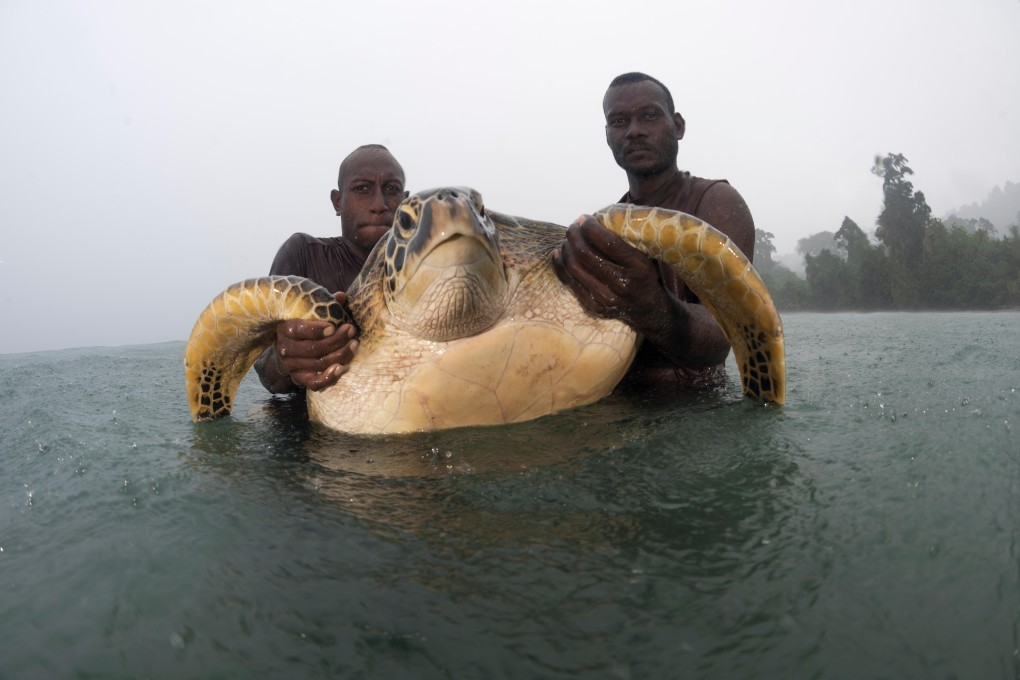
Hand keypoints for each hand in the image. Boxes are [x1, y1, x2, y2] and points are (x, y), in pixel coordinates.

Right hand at [274, 292, 357, 390]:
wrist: (290, 351)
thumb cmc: (305, 328)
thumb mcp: (310, 314)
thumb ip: (325, 306)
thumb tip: (341, 296)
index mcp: (285, 328)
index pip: (298, 329)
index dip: (316, 329)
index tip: (333, 327)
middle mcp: (284, 348)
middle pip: (312, 348)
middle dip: (336, 340)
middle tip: (351, 330)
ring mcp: (291, 366)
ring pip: (318, 364)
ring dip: (340, 355)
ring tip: (354, 345)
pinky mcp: (299, 379)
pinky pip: (314, 383)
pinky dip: (329, 377)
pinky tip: (342, 368)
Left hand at [552, 215, 669, 334]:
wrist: (648, 308)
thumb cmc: (644, 274)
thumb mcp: (644, 255)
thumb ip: (624, 239)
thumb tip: (596, 218)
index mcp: (638, 266)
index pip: (608, 243)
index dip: (591, 228)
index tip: (584, 218)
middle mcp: (622, 283)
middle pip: (585, 254)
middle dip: (574, 235)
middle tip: (573, 226)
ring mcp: (607, 298)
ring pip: (575, 267)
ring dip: (566, 248)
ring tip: (568, 239)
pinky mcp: (594, 307)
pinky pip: (570, 283)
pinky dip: (560, 266)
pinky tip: (558, 253)